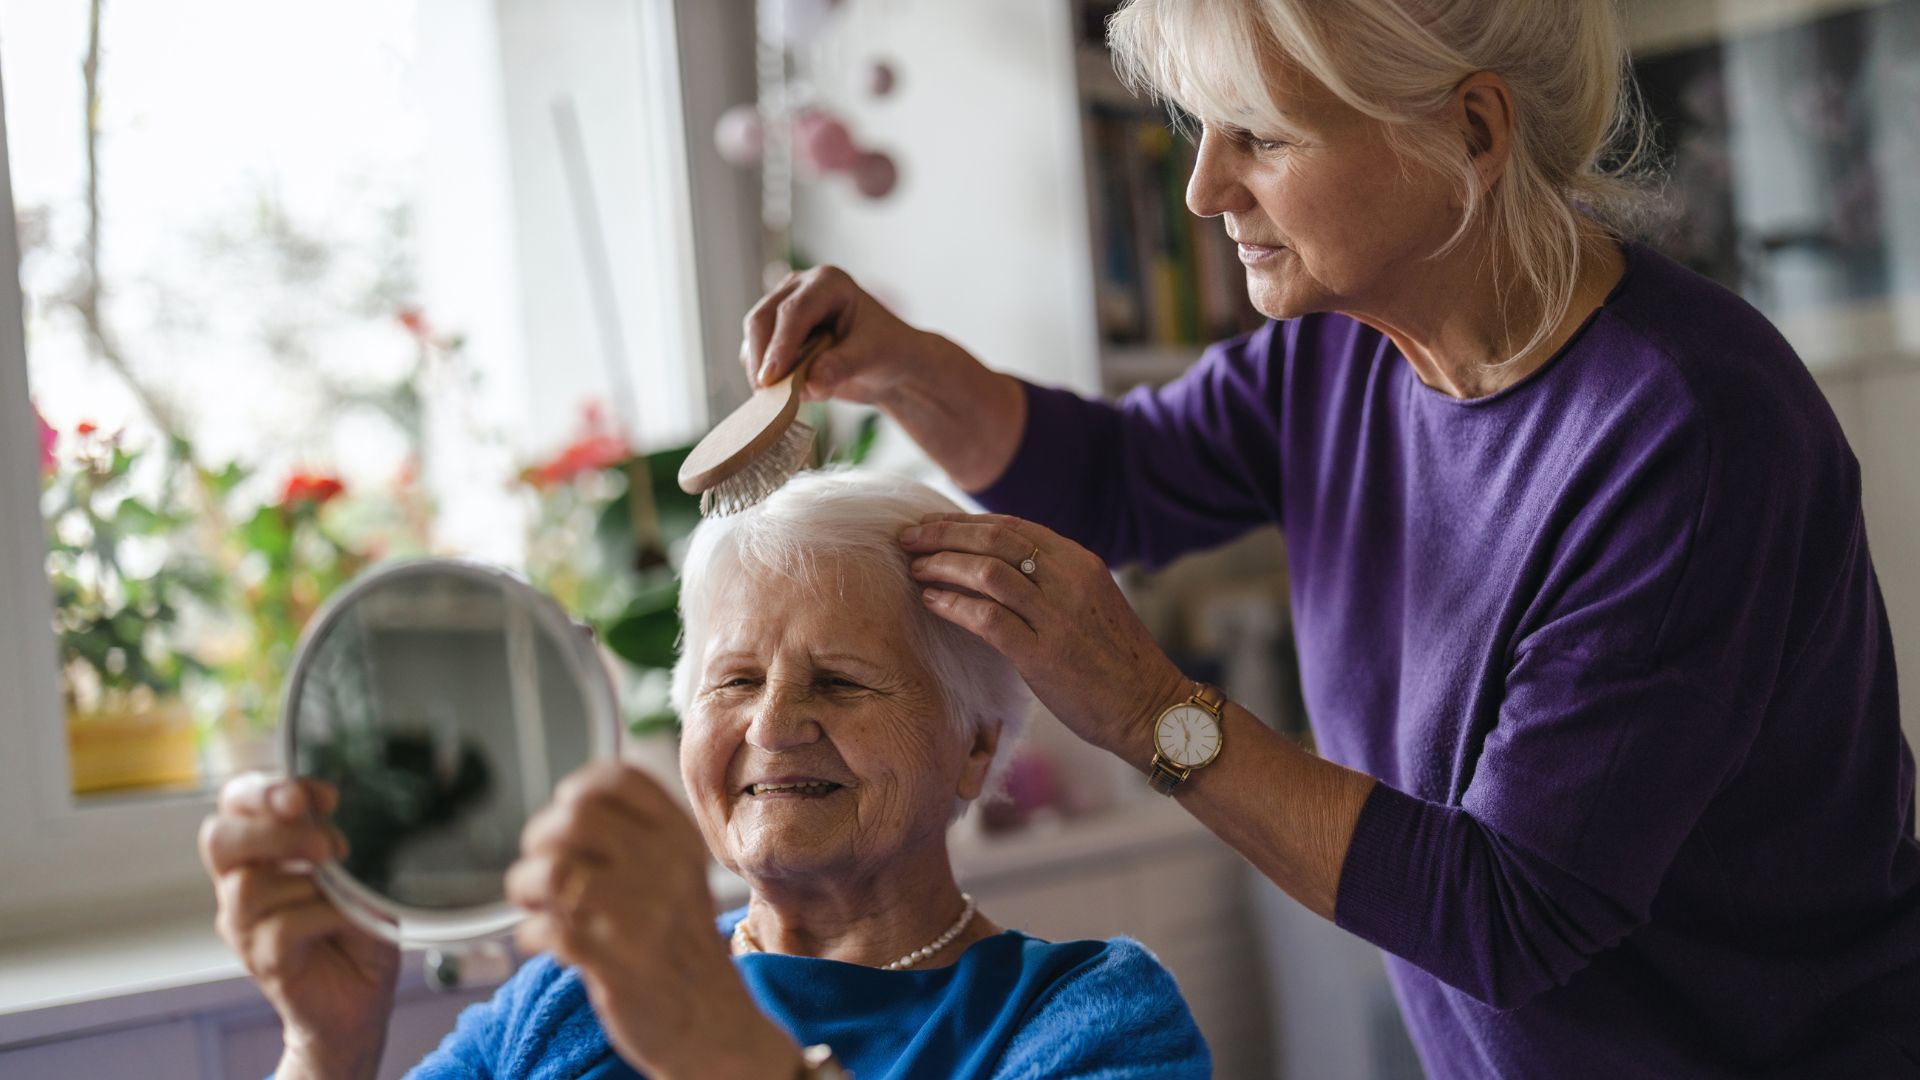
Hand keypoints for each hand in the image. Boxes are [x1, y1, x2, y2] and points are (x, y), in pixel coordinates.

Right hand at [199, 772, 399, 1078]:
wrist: (361, 998)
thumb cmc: (357, 927)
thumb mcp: (358, 871)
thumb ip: (339, 842)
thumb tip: (335, 817)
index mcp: (261, 850)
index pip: (236, 801)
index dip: (270, 788)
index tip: (325, 797)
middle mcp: (240, 882)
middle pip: (219, 837)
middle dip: (275, 830)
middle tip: (327, 845)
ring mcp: (244, 924)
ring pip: (249, 885)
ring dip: (307, 880)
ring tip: (343, 891)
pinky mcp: (262, 959)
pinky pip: (281, 927)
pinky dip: (323, 916)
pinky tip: (347, 920)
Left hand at [505, 763, 798, 1079]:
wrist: (710, 1020)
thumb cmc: (676, 942)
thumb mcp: (675, 873)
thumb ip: (630, 837)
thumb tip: (556, 816)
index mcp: (679, 837)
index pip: (617, 779)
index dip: (575, 792)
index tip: (566, 820)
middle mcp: (666, 867)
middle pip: (575, 818)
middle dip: (537, 841)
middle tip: (542, 871)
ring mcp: (644, 916)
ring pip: (553, 871)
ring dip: (525, 887)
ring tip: (535, 906)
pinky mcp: (619, 965)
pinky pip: (548, 930)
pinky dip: (532, 935)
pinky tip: (547, 944)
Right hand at [741, 264, 939, 404]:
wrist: (887, 363)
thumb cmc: (886, 351)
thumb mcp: (871, 357)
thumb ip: (841, 367)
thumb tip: (809, 383)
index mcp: (828, 283)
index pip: (793, 311)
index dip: (780, 346)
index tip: (771, 379)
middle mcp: (799, 288)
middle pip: (762, 320)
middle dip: (762, 359)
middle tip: (767, 395)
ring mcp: (782, 308)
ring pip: (754, 339)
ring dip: (764, 370)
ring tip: (794, 396)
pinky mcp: (774, 332)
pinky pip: (755, 354)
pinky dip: (766, 376)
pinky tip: (791, 391)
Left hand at [902, 513, 1191, 767]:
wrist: (1152, 707)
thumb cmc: (1116, 662)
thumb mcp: (1090, 603)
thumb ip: (1052, 581)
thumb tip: (997, 568)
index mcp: (1080, 562)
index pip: (1012, 525)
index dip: (965, 522)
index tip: (932, 524)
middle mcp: (1069, 580)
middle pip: (994, 539)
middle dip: (943, 534)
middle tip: (908, 538)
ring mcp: (1057, 616)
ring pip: (987, 572)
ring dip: (942, 565)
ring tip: (914, 568)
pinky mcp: (1043, 654)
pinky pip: (987, 618)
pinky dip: (953, 605)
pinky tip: (931, 602)